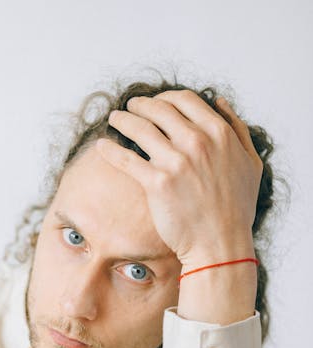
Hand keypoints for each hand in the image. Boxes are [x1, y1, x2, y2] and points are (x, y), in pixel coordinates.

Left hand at [96, 91, 262, 269]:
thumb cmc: (237, 209)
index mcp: (219, 134)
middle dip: (141, 105)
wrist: (220, 244)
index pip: (185, 101)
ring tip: (115, 119)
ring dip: (123, 119)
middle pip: (159, 110)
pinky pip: (126, 159)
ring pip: (140, 128)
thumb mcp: (250, 164)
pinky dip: (111, 149)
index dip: (166, 97)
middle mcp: (197, 142)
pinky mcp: (157, 183)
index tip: (155, 102)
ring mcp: (176, 162)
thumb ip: (238, 130)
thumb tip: (219, 102)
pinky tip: (102, 146)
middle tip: (130, 107)